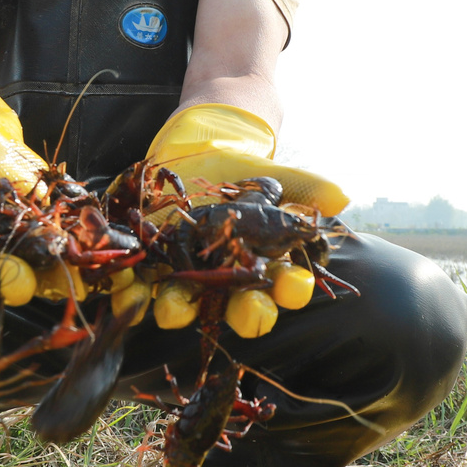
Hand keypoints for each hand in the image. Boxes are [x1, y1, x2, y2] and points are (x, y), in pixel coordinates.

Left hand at [146, 104, 345, 338]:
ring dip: (180, 309)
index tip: (292, 286)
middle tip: (244, 313)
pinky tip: (125, 288)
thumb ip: (306, 187)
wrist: (195, 152)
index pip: (284, 287)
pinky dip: (133, 287)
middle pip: (240, 306)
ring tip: (171, 309)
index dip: (290, 290)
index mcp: (266, 265)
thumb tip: (341, 197)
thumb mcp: (274, 175)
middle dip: (243, 313)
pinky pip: (143, 281)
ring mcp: (191, 275)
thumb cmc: (243, 169)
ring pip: (190, 302)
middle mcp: (231, 279)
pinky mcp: (154, 263)